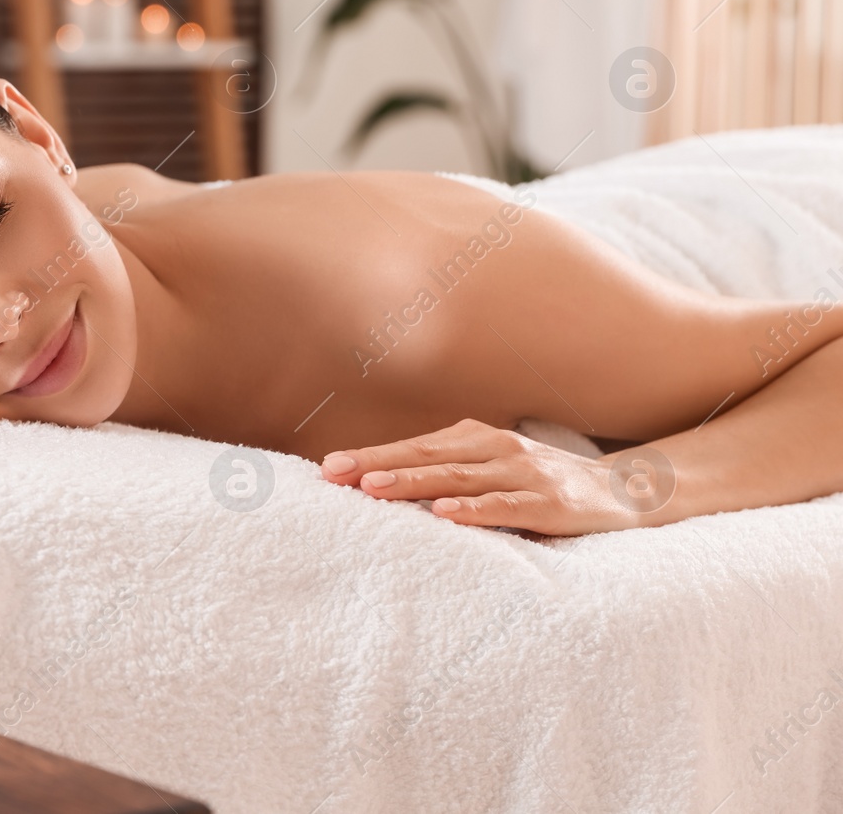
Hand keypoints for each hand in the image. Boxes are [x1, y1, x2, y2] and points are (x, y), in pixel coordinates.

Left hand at [318, 418, 644, 535]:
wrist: (625, 491)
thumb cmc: (541, 482)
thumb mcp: (492, 469)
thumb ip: (448, 474)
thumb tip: (383, 487)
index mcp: (476, 438)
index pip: (413, 447)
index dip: (371, 456)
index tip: (327, 468)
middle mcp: (496, 448)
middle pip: (425, 456)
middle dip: (376, 465)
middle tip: (333, 474)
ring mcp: (524, 473)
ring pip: (457, 478)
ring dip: (412, 482)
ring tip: (372, 489)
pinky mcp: (551, 503)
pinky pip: (505, 505)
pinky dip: (473, 509)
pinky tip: (443, 513)